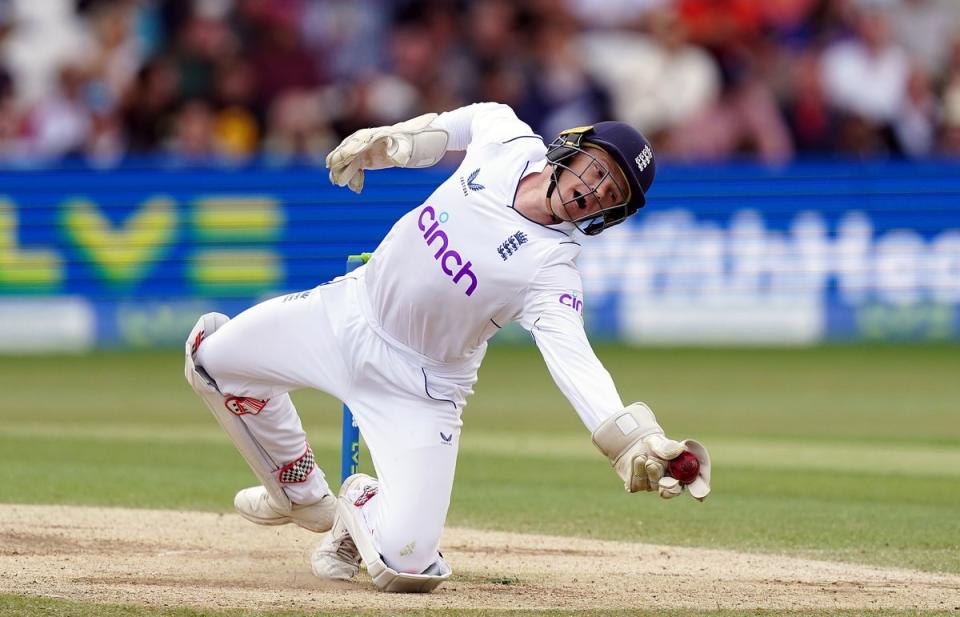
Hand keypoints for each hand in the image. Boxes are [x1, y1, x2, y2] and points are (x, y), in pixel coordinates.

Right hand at [326, 113, 447, 192]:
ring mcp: (371, 148)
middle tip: (331, 168)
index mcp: (382, 134)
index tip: (340, 158)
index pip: (361, 140)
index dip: (349, 149)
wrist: (427, 138)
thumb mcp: (415, 146)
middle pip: (351, 146)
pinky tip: (353, 188)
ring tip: (336, 181)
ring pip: (352, 157)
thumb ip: (404, 151)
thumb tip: (397, 159)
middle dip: (340, 156)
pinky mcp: (373, 157)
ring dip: (343, 168)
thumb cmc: (421, 141)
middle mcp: (373, 139)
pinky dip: (354, 176)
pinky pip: (359, 166)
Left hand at [592, 402, 710, 500]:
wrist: (632, 444)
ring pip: (653, 484)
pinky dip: (637, 468)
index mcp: (683, 473)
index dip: (700, 491)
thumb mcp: (660, 442)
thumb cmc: (654, 444)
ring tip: (645, 456)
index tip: (700, 495)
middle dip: (668, 485)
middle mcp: (670, 483)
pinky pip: (638, 483)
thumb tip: (678, 450)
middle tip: (661, 469)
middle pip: (672, 491)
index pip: (697, 486)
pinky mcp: (638, 486)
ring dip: (649, 469)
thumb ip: (668, 447)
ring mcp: (653, 486)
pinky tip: (638, 458)